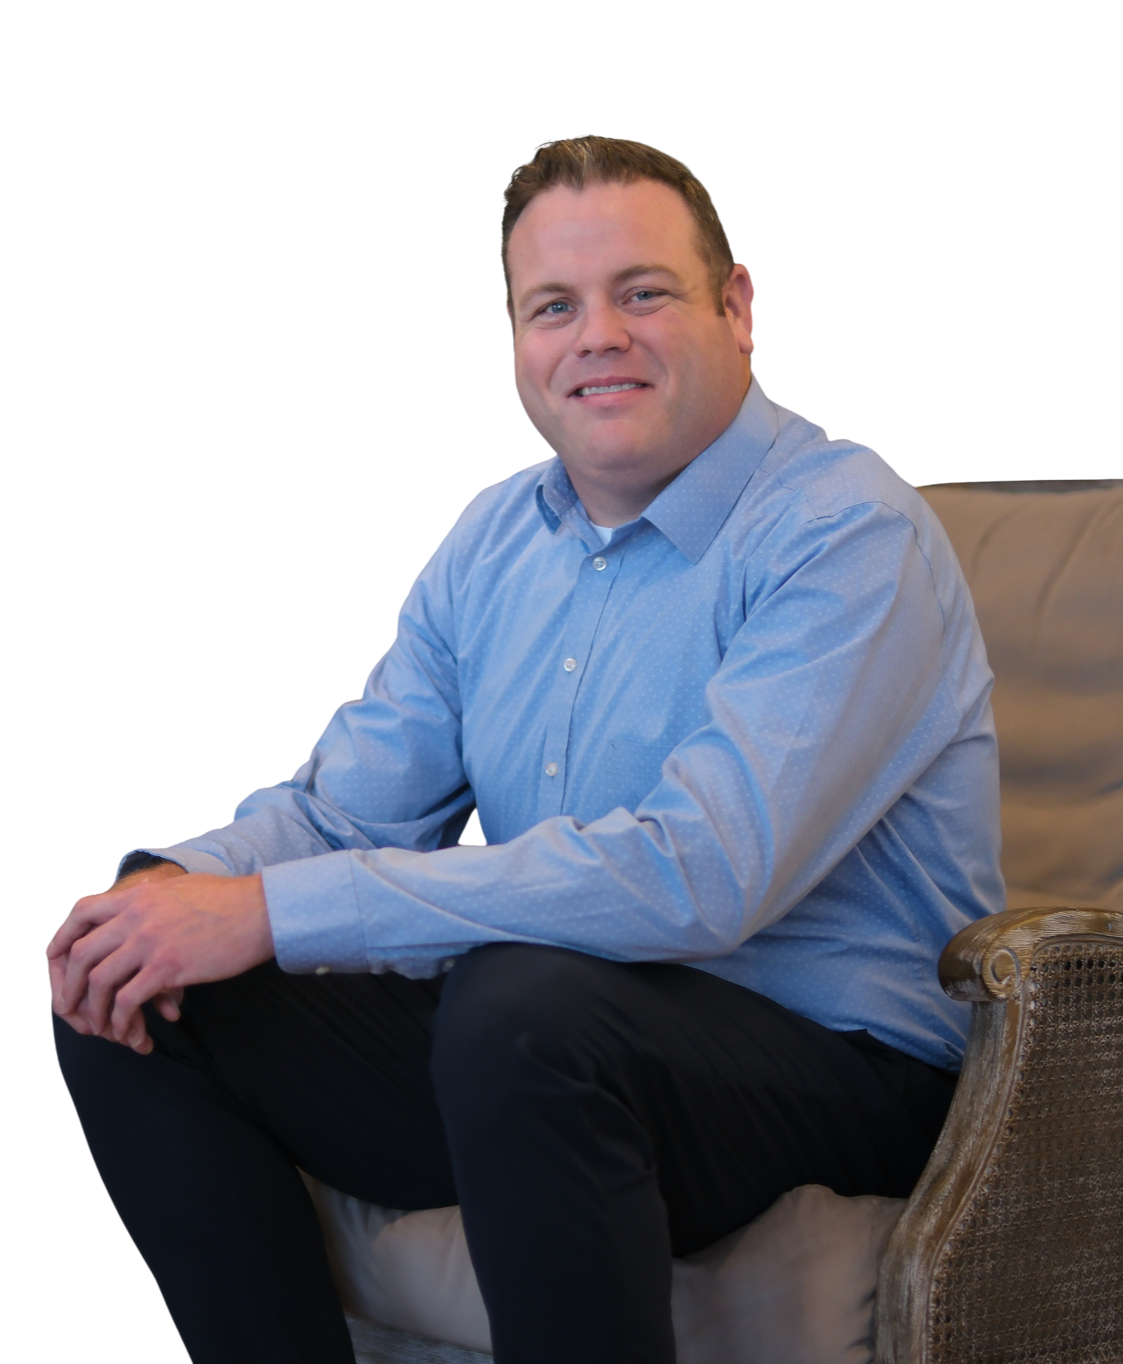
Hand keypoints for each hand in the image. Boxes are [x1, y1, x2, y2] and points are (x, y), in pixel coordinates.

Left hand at [46, 864, 273, 1054]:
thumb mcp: (180, 889)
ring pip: (98, 981)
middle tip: (69, 1007)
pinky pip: (128, 1000)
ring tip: (99, 1028)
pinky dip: (122, 1020)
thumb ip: (153, 898)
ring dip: (93, 1010)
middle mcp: (136, 915)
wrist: (262, 911)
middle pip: (80, 953)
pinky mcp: (168, 966)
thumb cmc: (229, 902)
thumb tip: (140, 903)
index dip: (61, 940)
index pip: (79, 912)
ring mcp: (150, 941)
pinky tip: (130, 1031)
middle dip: (67, 985)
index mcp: (137, 896)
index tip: (57, 962)